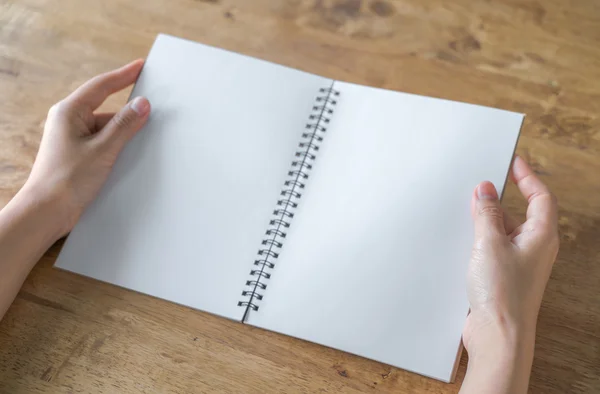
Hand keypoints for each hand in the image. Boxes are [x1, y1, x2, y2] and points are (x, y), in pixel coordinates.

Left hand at [24, 60, 150, 236]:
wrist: (47, 211)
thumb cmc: (67, 180)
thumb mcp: (103, 149)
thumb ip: (125, 125)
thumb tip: (143, 104)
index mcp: (69, 112)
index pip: (102, 86)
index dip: (124, 75)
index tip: (141, 66)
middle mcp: (68, 121)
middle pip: (106, 107)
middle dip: (129, 110)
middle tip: (152, 105)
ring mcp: (72, 139)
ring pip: (106, 127)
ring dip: (124, 131)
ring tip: (145, 134)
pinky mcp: (78, 155)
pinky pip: (103, 142)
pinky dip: (117, 144)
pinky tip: (130, 151)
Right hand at [460, 156, 558, 393]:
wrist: (497, 333)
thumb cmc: (502, 293)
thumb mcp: (489, 242)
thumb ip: (487, 213)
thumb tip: (486, 189)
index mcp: (541, 236)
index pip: (540, 196)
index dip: (528, 177)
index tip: (513, 162)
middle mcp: (533, 248)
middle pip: (522, 212)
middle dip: (501, 198)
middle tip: (481, 184)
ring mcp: (518, 263)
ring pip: (504, 231)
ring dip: (487, 220)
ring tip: (467, 211)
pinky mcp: (503, 275)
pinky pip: (493, 247)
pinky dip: (480, 238)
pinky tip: (463, 238)